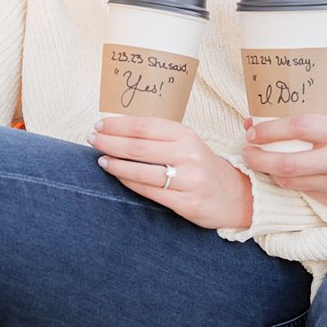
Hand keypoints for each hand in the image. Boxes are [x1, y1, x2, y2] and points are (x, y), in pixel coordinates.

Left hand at [90, 116, 253, 229]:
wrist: (235, 195)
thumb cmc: (202, 165)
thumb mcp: (187, 143)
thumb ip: (159, 136)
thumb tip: (119, 129)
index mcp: (187, 135)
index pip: (144, 126)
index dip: (118, 125)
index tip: (100, 124)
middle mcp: (188, 154)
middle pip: (139, 146)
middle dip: (110, 142)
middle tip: (92, 139)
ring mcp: (188, 180)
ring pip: (141, 170)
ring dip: (116, 164)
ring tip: (101, 159)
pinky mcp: (186, 203)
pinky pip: (149, 191)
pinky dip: (129, 182)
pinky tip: (117, 176)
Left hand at [241, 116, 326, 211]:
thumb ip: (323, 127)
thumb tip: (283, 124)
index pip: (298, 127)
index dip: (269, 130)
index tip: (253, 129)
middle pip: (286, 164)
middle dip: (258, 158)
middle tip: (246, 151)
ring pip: (291, 183)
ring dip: (271, 174)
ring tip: (261, 162)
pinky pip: (306, 194)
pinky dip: (293, 184)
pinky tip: (287, 176)